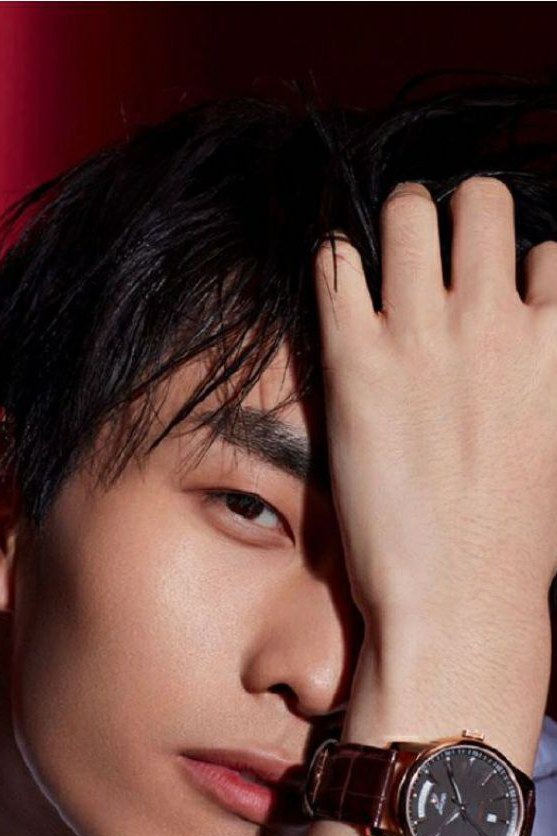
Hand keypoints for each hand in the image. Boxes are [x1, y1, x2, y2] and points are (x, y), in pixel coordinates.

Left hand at [315, 178, 556, 624]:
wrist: (458, 597)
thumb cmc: (511, 537)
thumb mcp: (554, 435)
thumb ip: (540, 373)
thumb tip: (523, 342)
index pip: (546, 252)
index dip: (516, 270)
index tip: (491, 294)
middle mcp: (496, 319)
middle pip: (482, 201)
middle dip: (460, 215)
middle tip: (435, 255)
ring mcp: (424, 334)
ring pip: (410, 209)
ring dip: (399, 223)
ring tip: (385, 260)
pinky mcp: (355, 360)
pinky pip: (337, 259)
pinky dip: (337, 257)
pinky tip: (339, 283)